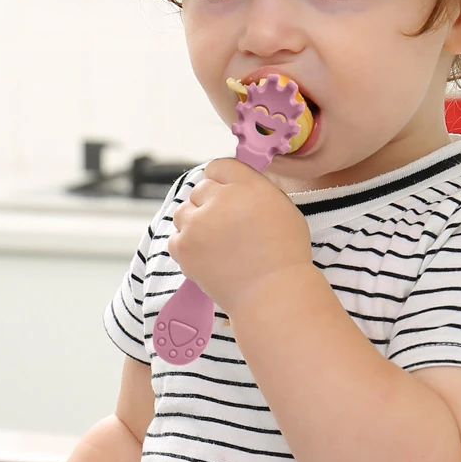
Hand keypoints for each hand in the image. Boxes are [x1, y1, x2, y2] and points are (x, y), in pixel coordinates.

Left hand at [169, 157, 312, 313]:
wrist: (273, 294)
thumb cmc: (285, 254)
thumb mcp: (282, 207)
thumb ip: (255, 189)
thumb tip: (235, 185)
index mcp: (249, 185)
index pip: (220, 166)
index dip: (223, 180)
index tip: (227, 193)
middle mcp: (221, 199)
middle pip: (200, 188)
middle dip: (210, 202)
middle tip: (226, 225)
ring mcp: (198, 223)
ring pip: (184, 210)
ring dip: (195, 221)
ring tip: (215, 241)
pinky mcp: (184, 246)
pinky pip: (175, 236)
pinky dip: (187, 244)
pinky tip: (206, 254)